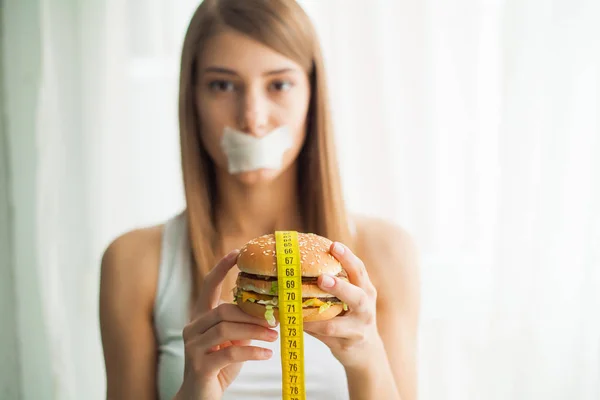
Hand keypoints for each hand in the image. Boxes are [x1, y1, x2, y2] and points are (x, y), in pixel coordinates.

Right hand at [176, 250, 278, 399]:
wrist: (198, 399)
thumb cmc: (219, 367)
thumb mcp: (232, 342)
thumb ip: (243, 325)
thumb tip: (270, 312)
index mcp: (200, 318)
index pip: (207, 287)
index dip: (220, 268)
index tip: (236, 252)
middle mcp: (193, 328)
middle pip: (223, 310)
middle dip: (252, 313)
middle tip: (275, 319)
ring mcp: (193, 347)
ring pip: (226, 329)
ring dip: (255, 330)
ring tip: (274, 336)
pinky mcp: (200, 366)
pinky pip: (230, 352)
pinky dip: (252, 351)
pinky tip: (267, 354)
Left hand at [303, 242, 382, 368]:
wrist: (366, 351)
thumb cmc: (352, 315)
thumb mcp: (352, 297)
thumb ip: (339, 282)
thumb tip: (305, 259)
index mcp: (366, 290)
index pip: (359, 270)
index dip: (348, 257)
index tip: (334, 245)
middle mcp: (366, 308)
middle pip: (357, 296)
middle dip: (339, 287)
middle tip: (322, 278)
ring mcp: (358, 328)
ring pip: (339, 324)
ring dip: (317, 316)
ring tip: (300, 309)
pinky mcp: (346, 344)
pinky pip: (326, 338)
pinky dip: (311, 329)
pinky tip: (297, 323)